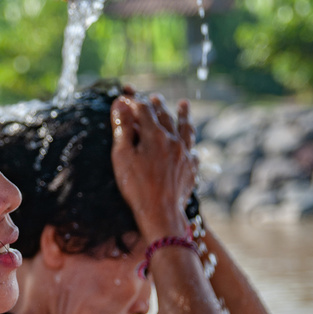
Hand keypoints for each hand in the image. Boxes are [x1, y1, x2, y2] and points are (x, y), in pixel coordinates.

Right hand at [111, 94, 196, 241]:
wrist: (161, 215)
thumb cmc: (137, 188)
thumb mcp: (122, 157)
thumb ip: (122, 128)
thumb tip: (120, 104)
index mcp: (155, 135)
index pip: (143, 110)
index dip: (132, 102)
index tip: (123, 99)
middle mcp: (173, 140)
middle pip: (165, 116)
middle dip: (157, 106)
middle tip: (154, 98)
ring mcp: (185, 155)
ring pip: (186, 129)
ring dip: (183, 115)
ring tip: (184, 105)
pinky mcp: (191, 171)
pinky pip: (193, 152)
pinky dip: (190, 145)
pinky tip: (190, 146)